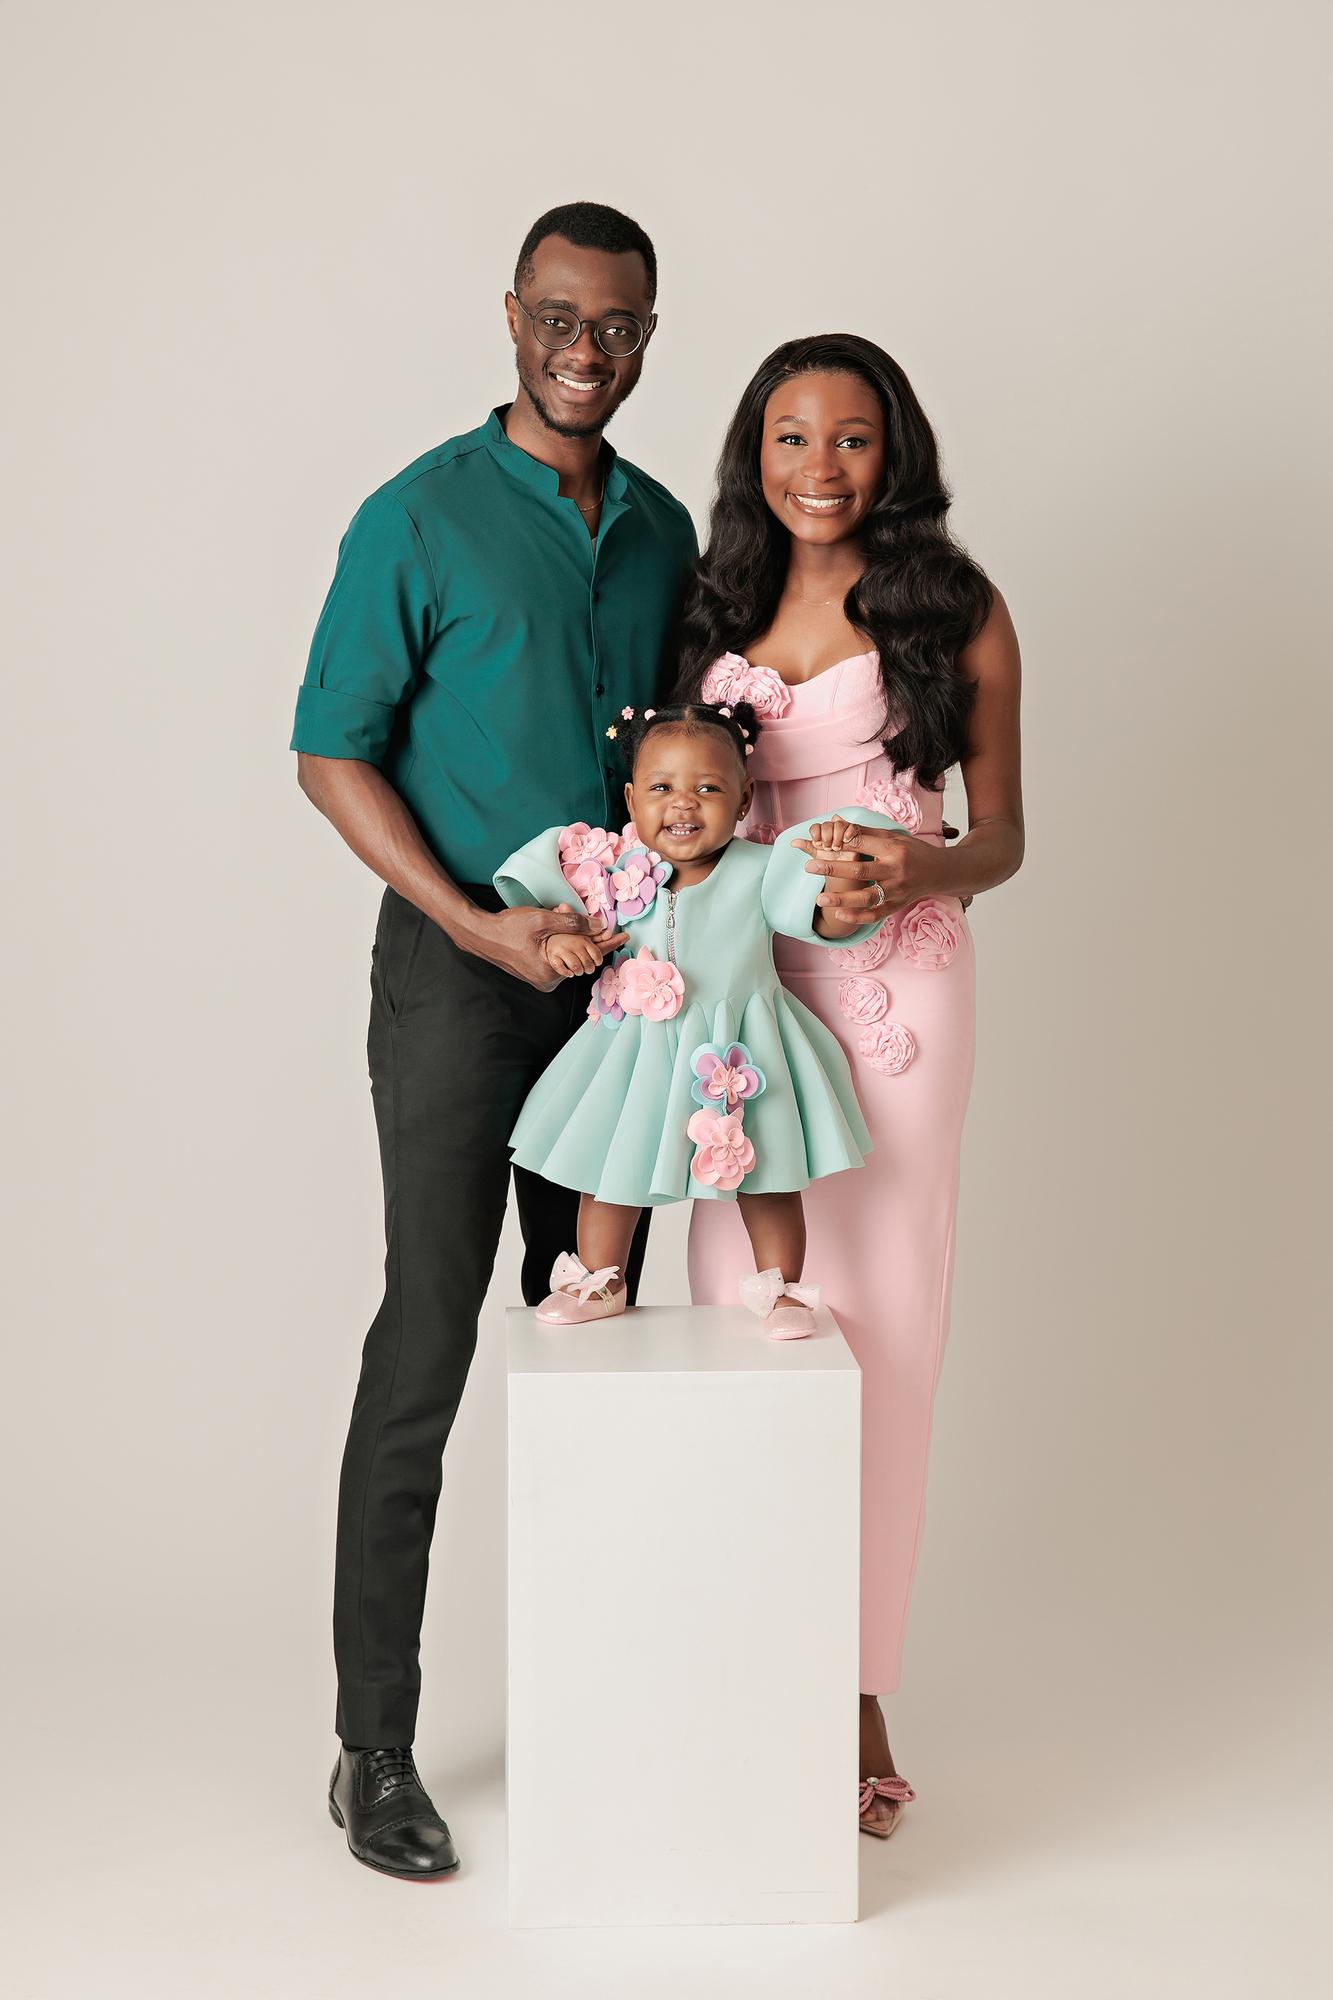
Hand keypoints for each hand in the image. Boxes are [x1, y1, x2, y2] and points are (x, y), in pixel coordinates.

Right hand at [471, 903, 626, 989]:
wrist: (481, 934)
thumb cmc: (507, 928)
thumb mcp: (542, 921)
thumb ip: (573, 923)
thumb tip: (600, 927)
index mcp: (552, 973)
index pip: (588, 957)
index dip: (608, 944)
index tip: (624, 936)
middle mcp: (548, 981)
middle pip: (578, 956)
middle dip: (582, 935)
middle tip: (575, 915)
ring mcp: (541, 978)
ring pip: (567, 955)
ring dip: (568, 937)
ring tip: (556, 915)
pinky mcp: (536, 972)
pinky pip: (557, 956)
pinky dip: (559, 941)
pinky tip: (550, 926)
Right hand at [545, 924, 617, 977]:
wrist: (547, 936)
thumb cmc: (569, 937)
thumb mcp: (585, 935)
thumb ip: (600, 936)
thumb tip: (615, 934)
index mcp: (583, 937)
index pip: (598, 955)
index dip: (598, 961)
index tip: (595, 960)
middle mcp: (573, 943)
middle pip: (588, 964)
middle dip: (589, 968)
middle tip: (585, 964)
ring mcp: (562, 950)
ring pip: (577, 969)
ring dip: (578, 971)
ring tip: (576, 966)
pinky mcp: (552, 957)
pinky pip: (564, 971)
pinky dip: (568, 973)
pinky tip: (568, 970)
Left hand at [792, 819, 946, 929]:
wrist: (939, 873)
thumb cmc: (912, 851)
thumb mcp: (893, 837)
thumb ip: (864, 833)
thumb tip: (837, 823)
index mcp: (893, 849)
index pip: (863, 844)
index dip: (841, 842)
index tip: (821, 841)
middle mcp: (896, 871)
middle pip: (860, 870)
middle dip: (833, 868)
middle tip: (809, 866)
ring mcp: (897, 891)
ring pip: (867, 897)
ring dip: (842, 898)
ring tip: (819, 898)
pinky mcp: (897, 906)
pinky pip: (875, 914)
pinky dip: (857, 917)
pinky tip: (839, 914)